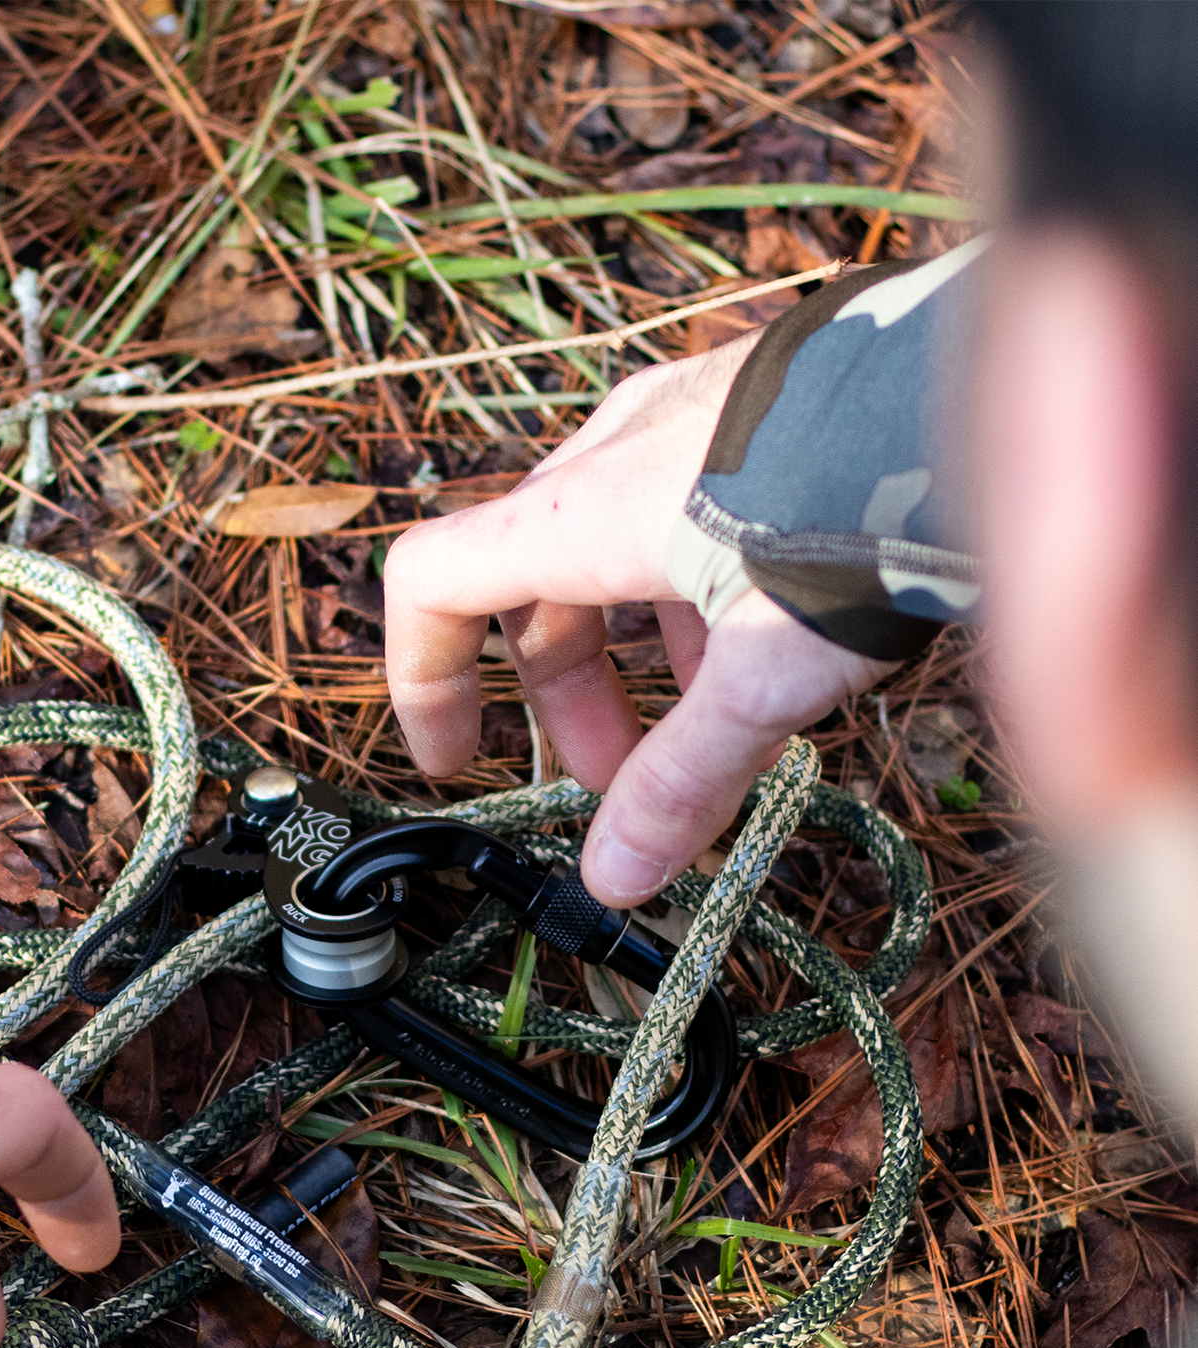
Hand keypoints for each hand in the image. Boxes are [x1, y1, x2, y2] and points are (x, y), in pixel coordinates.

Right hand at [383, 333, 894, 905]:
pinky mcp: (762, 403)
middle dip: (563, 696)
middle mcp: (621, 447)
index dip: (425, 678)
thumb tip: (615, 878)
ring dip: (636, 650)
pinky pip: (686, 507)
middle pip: (535, 585)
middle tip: (613, 781)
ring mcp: (691, 414)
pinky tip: (771, 639)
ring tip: (709, 723)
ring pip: (615, 548)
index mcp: (586, 510)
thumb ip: (684, 777)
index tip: (457, 756)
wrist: (1018, 374)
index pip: (436, 581)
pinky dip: (695, 592)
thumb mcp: (768, 672)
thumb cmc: (875, 505)